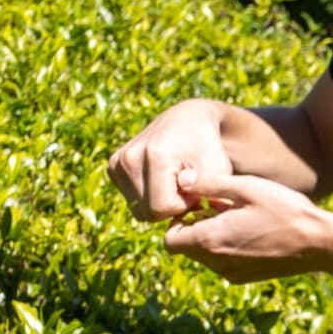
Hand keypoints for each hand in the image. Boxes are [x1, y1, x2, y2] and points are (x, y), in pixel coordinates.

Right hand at [108, 97, 234, 221]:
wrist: (187, 120)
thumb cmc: (207, 147)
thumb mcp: (219, 169)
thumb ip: (214, 192)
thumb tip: (209, 204)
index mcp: (154, 156)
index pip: (161, 208)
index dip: (184, 205)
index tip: (196, 188)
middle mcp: (128, 158)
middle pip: (147, 212)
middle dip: (171, 206)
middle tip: (186, 187)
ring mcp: (117, 162)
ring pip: (138, 209)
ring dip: (160, 203)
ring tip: (175, 182)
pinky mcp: (113, 166)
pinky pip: (132, 200)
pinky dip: (149, 196)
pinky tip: (162, 180)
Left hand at [161, 172, 332, 280]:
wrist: (319, 243)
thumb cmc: (284, 210)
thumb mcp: (246, 188)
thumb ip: (209, 184)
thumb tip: (182, 180)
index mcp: (211, 241)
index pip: (169, 240)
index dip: (176, 221)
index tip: (196, 205)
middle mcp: (216, 263)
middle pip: (185, 248)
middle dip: (193, 226)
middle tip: (218, 207)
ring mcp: (230, 274)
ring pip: (203, 255)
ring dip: (210, 236)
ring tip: (236, 217)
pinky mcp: (244, 278)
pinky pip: (221, 262)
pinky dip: (225, 247)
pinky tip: (248, 230)